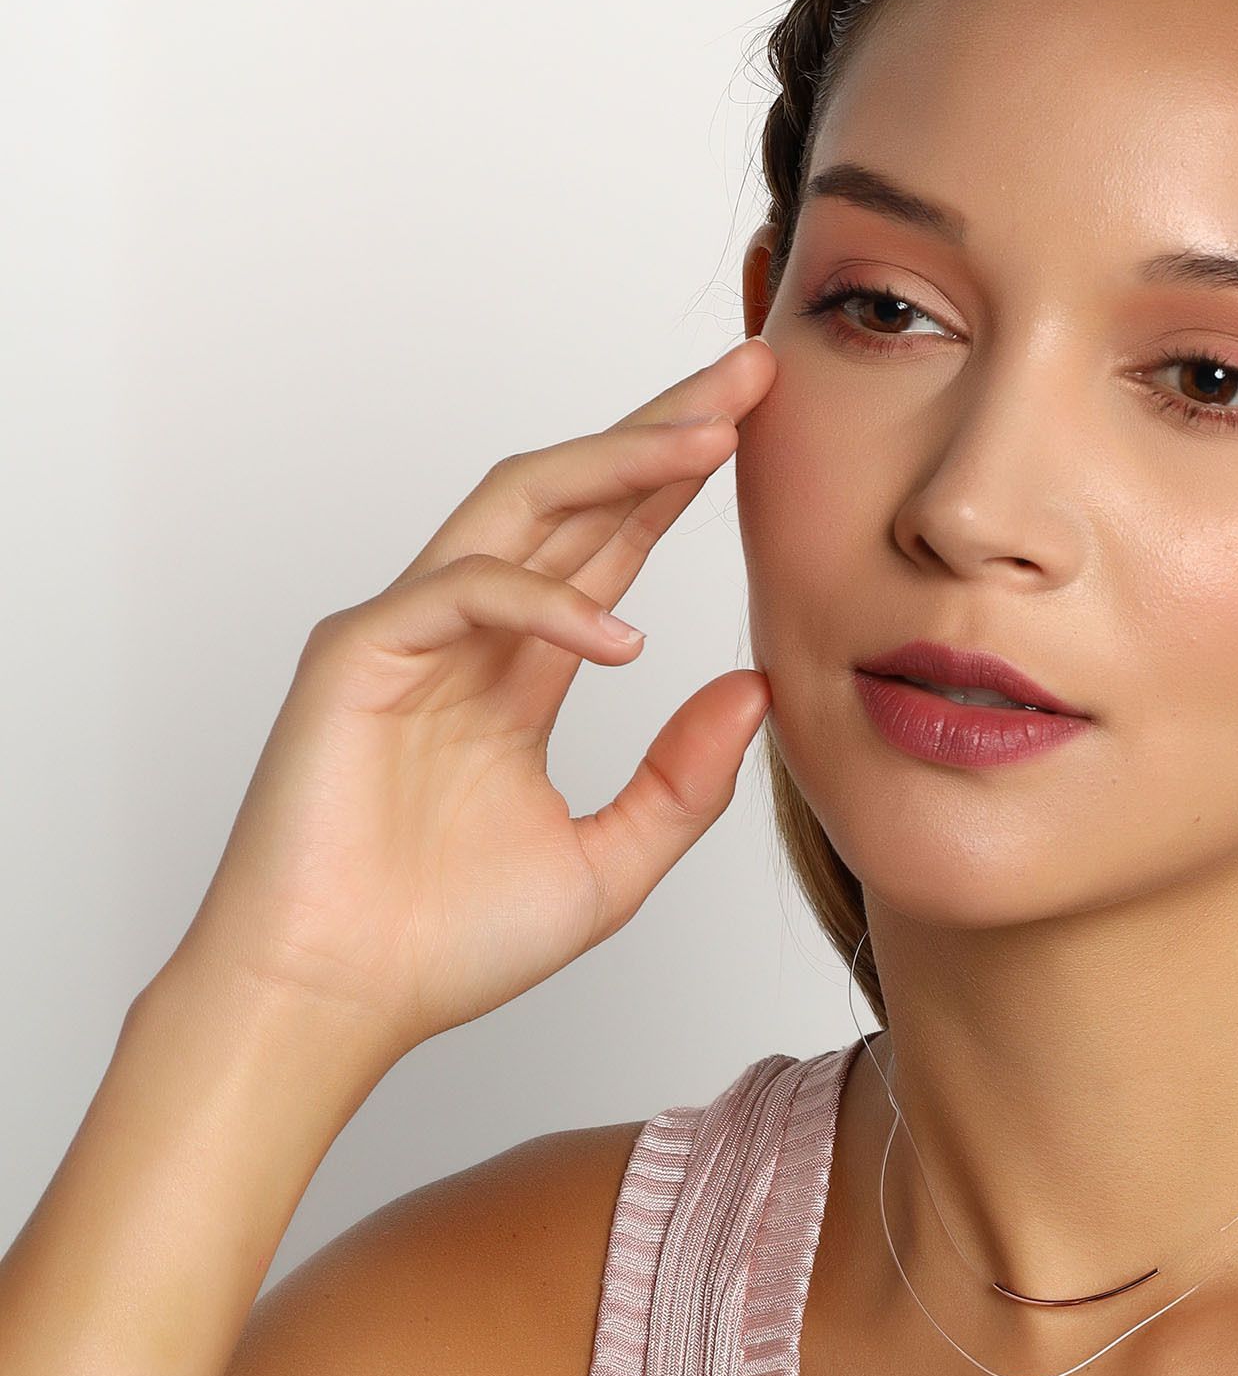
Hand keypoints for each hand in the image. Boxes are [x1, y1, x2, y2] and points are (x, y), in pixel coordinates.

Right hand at [162, 334, 777, 1062]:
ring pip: (518, 506)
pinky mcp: (358, 655)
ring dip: (616, 462)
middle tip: (751, 373)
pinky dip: (545, 603)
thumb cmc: (447, 943)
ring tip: (711, 432)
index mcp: (519, 673)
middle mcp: (468, 635)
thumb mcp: (610, 862)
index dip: (680, 483)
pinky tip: (620, 637)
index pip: (610, 546)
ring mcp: (409, 635)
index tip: (761, 431)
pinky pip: (463, 592)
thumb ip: (685, 779)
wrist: (338, 1002)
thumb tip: (757, 690)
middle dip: (663, 429)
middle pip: (574, 495)